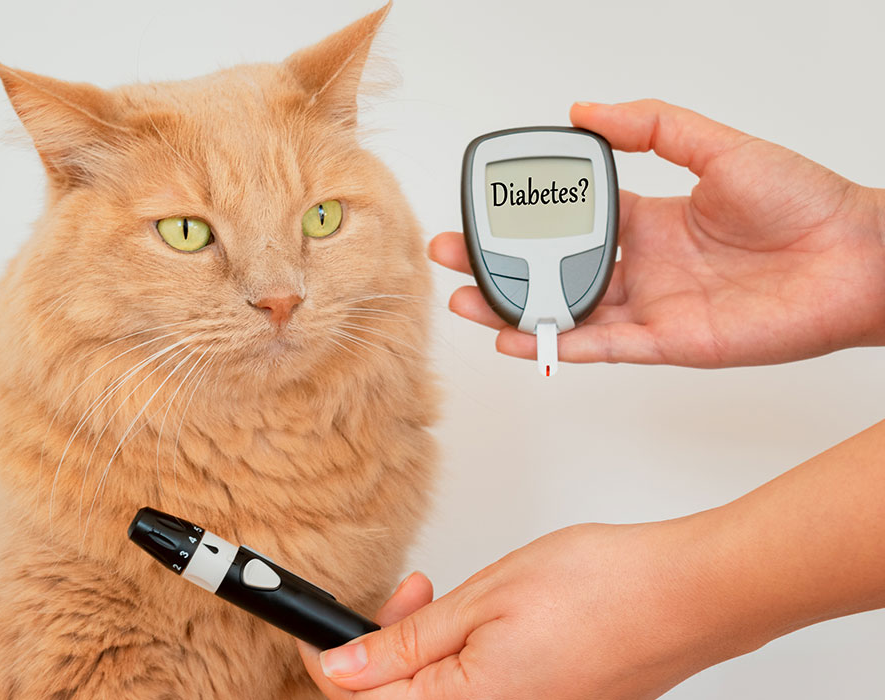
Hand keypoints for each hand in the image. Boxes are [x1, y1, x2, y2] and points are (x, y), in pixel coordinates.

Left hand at [297, 522, 733, 699]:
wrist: (687, 595)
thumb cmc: (603, 591)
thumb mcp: (485, 600)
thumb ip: (405, 645)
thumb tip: (342, 669)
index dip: (328, 662)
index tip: (318, 626)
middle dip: (382, 649)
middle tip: (410, 595)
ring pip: (435, 696)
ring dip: (423, 651)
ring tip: (447, 598)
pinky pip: (475, 695)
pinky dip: (460, 661)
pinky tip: (481, 623)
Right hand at [432, 99, 884, 366]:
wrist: (855, 259)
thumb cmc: (804, 201)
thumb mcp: (719, 146)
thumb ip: (653, 127)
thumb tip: (585, 109)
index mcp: (652, 218)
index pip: (573, 219)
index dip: (528, 218)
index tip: (487, 210)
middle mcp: (644, 264)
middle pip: (554, 269)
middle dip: (499, 266)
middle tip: (452, 256)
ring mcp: (651, 305)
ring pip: (566, 311)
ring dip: (513, 308)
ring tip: (464, 299)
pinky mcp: (666, 342)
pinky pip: (598, 345)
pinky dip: (555, 343)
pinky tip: (514, 336)